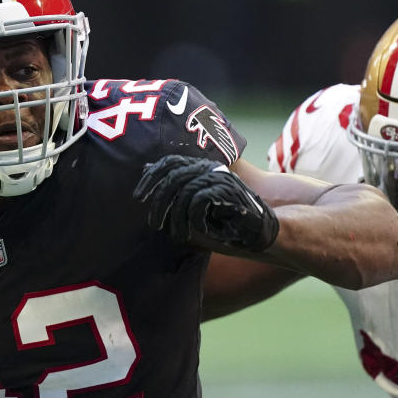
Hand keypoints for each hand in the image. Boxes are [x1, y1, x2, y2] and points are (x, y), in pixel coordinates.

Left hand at [132, 155, 278, 254]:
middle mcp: (210, 169)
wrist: (259, 235)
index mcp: (201, 170)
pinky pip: (199, 201)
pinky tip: (198, 231)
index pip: (169, 162)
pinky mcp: (228, 191)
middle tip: (154, 223)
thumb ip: (174, 197)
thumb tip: (147, 174)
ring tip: (179, 234)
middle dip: (160, 201)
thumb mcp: (192, 213)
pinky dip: (194, 219)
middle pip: (173, 176)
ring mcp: (220, 178)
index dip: (151, 177)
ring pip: (184, 190)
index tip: (138, 197)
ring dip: (177, 217)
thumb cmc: (225, 226)